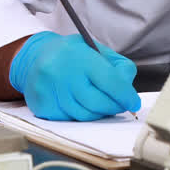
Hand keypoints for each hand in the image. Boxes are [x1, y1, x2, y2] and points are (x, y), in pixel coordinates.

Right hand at [9, 31, 140, 120]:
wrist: (35, 58)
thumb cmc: (72, 54)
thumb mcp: (97, 49)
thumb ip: (118, 66)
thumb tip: (128, 90)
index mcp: (79, 56)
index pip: (110, 81)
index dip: (126, 95)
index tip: (134, 103)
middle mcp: (62, 74)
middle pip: (98, 102)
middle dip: (114, 106)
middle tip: (122, 105)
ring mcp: (49, 92)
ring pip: (84, 115)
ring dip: (99, 113)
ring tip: (103, 103)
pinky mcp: (42, 107)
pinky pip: (70, 119)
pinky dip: (82, 115)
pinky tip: (82, 104)